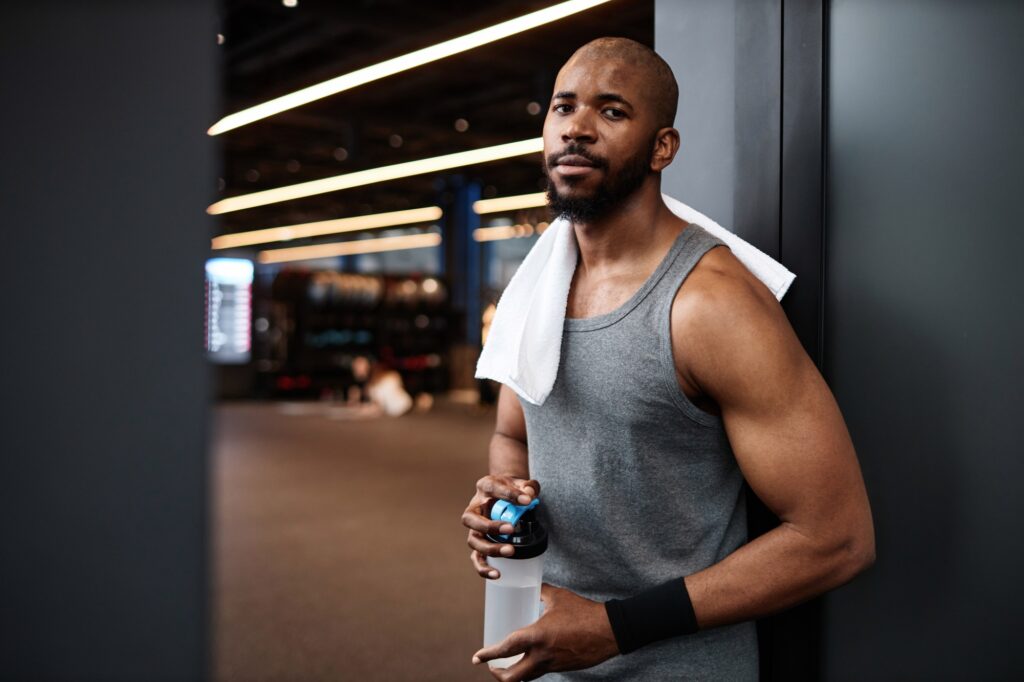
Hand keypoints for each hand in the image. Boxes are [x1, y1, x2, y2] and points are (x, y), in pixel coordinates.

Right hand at [462, 475, 539, 579]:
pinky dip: (484, 568)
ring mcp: (475, 527)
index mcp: (485, 487)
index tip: (527, 500)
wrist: (506, 493)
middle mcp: (474, 508)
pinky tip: (497, 574)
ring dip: (489, 548)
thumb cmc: (513, 488)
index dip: (509, 495)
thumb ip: (529, 487)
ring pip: (473, 540)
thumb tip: (529, 496)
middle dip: (490, 526)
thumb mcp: (523, 483)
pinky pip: (477, 557)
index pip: (493, 488)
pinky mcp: (480, 542)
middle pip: (471, 519)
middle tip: (511, 529)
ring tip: (510, 551)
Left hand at [471, 584, 619, 680]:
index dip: (488, 655)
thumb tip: (531, 586)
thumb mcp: (558, 597)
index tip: (477, 657)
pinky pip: (541, 672)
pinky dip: (531, 669)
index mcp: (537, 637)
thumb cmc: (583, 611)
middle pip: (512, 678)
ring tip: (507, 665)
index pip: (505, 650)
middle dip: (498, 675)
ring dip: (514, 674)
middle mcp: (542, 656)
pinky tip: (531, 659)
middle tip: (491, 666)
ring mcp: (553, 665)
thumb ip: (541, 592)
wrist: (609, 631)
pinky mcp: (563, 667)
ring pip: (527, 677)